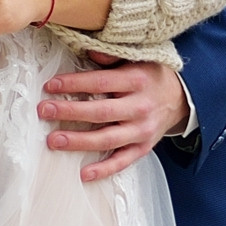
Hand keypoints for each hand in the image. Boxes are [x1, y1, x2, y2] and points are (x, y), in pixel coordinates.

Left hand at [38, 53, 190, 182]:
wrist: (180, 97)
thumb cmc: (151, 76)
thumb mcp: (138, 57)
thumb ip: (113, 55)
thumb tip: (89, 50)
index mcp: (137, 81)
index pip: (101, 82)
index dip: (74, 84)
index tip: (51, 86)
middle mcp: (140, 107)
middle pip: (100, 112)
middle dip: (69, 112)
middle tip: (44, 111)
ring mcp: (142, 130)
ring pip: (108, 139)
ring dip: (79, 141)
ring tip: (54, 140)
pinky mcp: (143, 147)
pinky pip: (122, 161)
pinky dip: (104, 169)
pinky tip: (84, 174)